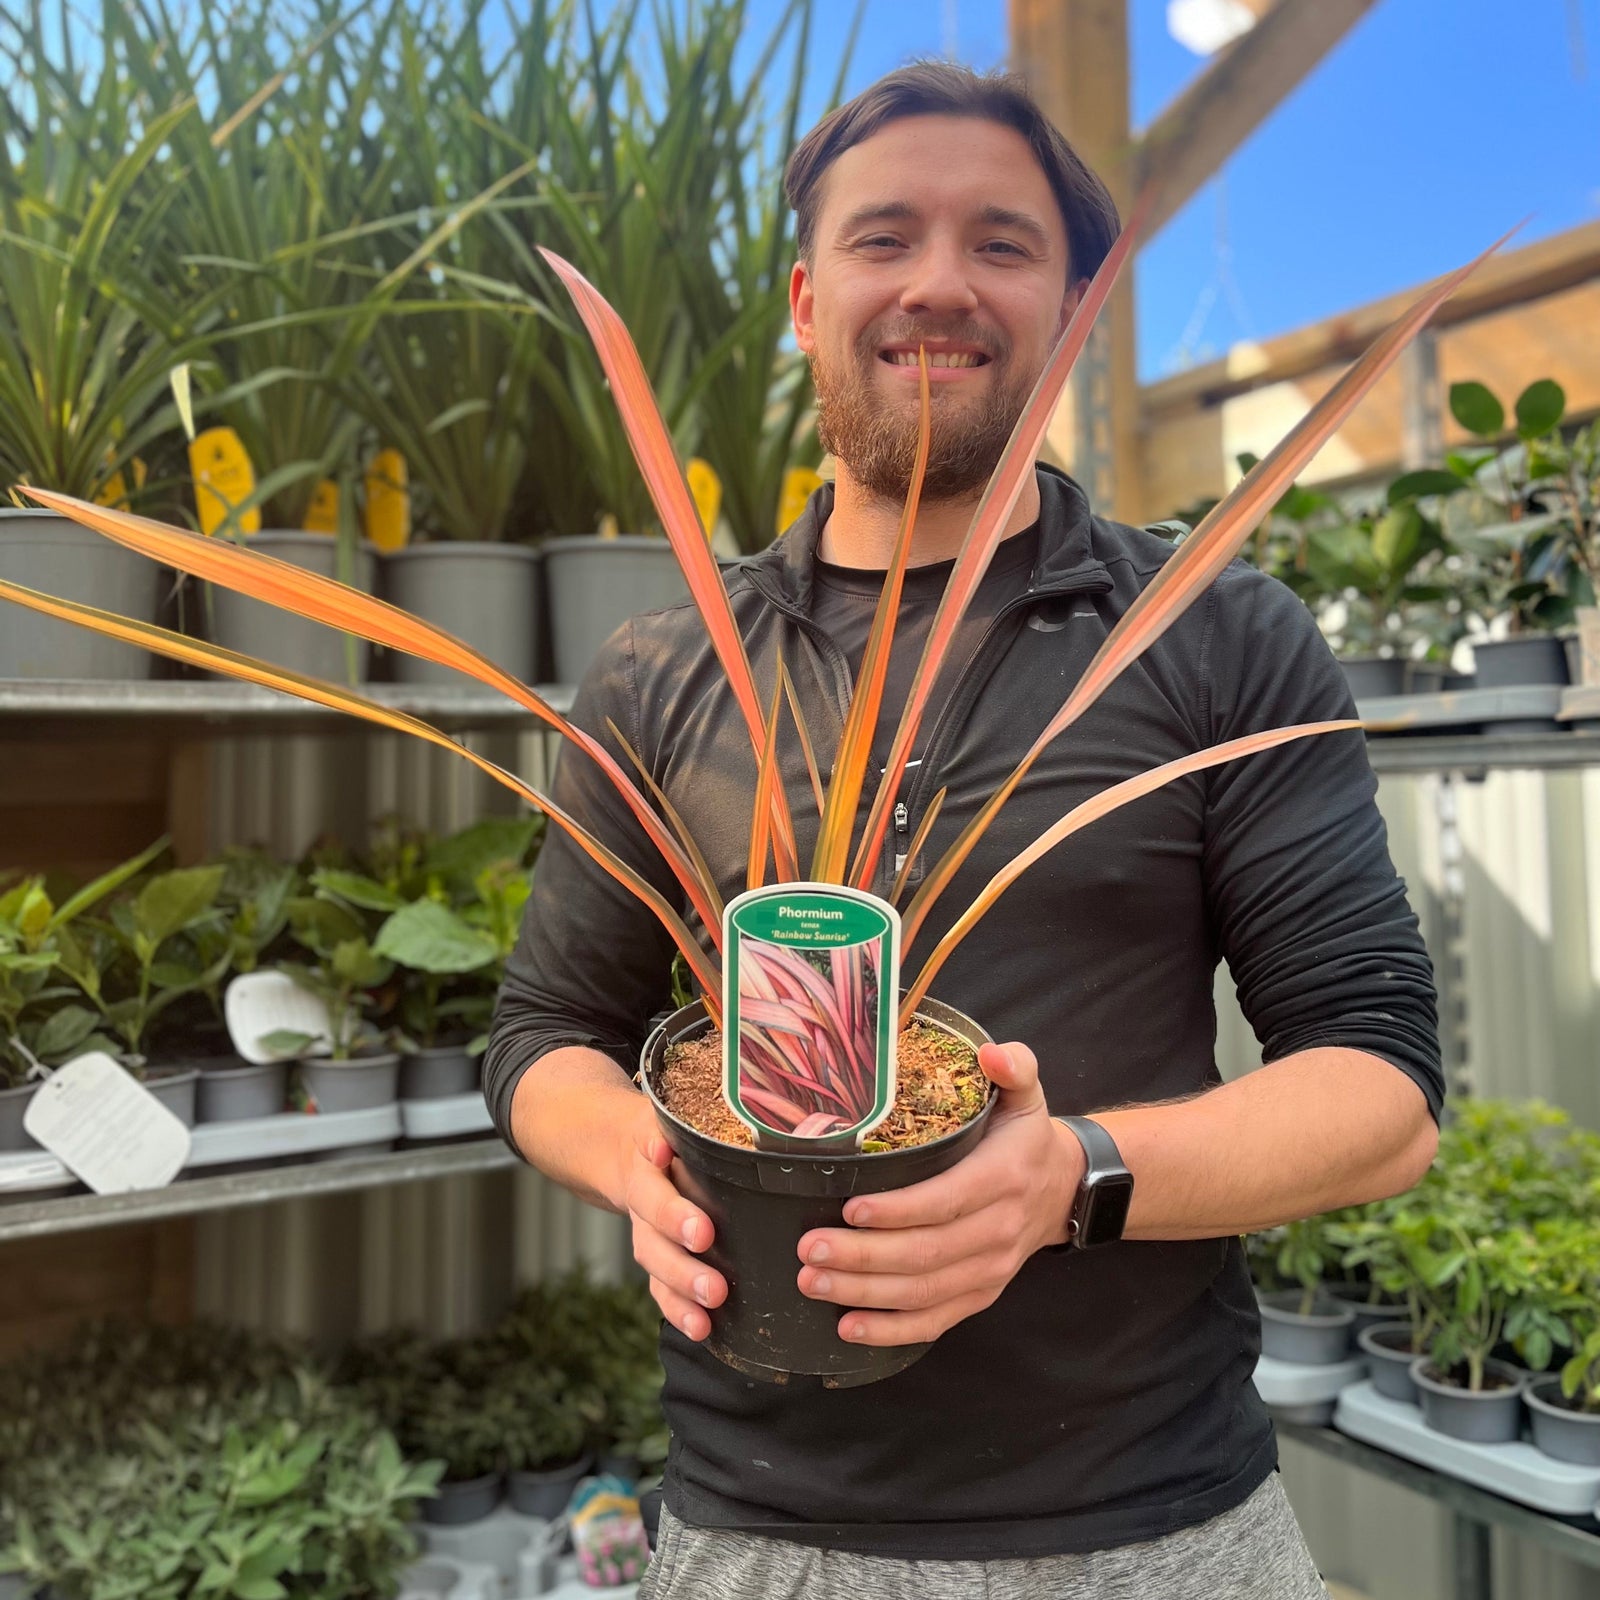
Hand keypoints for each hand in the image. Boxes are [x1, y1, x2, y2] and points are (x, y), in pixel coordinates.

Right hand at [619, 1108, 727, 1341]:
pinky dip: (677, 1310)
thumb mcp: (663, 1117)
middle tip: (716, 1289)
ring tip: (708, 1317)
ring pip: (656, 1270)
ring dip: (681, 1296)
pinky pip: (660, 1288)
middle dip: (683, 1269)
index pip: (655, 1195)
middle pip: (654, 1244)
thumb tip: (664, 1143)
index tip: (702, 1233)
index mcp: (645, 1169)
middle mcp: (642, 1206)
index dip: (674, 1216)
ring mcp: (647, 1235)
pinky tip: (702, 1329)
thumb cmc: (664, 1131)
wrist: (623, 1147)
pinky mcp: (656, 1256)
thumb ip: (667, 1130)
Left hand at [795, 1041, 1082, 1347]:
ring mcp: (990, 1269)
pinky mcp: (981, 1295)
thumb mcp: (1026, 1094)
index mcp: (1003, 1178)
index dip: (899, 1210)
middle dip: (863, 1255)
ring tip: (812, 1282)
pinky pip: (935, 1320)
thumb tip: (990, 1051)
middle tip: (809, 1249)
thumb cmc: (1025, 1137)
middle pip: (927, 1253)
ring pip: (924, 1291)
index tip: (850, 1208)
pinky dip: (891, 1330)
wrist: (1063, 1189)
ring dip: (865, 1292)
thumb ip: (1013, 1067)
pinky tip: (847, 1327)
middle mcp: (999, 1230)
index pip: (947, 1200)